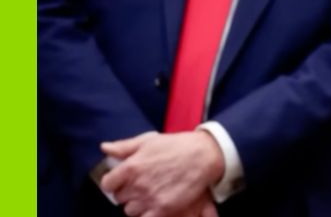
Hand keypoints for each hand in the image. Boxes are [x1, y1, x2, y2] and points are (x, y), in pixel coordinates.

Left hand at [100, 130, 225, 216]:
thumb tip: (105, 148)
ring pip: (130, 211)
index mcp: (131, 167)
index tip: (121, 181)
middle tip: (141, 185)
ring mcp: (150, 198)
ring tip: (150, 196)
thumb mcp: (149, 140)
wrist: (205, 155)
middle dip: (128, 192)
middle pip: (120, 198)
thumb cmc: (178, 145)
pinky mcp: (163, 209)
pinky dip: (147, 214)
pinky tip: (155, 205)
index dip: (113, 182)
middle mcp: (137, 184)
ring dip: (137, 205)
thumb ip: (124, 146)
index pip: (107, 184)